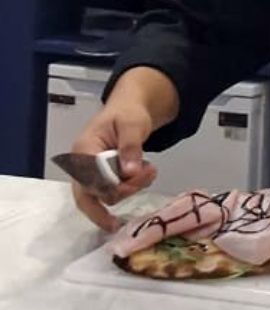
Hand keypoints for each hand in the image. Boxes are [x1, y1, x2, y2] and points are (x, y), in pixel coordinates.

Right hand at [68, 99, 157, 231]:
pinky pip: (110, 196)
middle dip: (123, 191)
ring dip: (130, 189)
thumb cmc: (127, 113)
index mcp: (84, 149)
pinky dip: (129, 190)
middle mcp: (80, 166)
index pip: (91, 178)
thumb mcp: (132, 124)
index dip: (114, 184)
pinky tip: (143, 177)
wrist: (128, 110)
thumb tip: (130, 172)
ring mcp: (88, 175)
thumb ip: (130, 146)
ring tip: (149, 170)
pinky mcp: (100, 181)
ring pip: (104, 198)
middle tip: (147, 175)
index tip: (138, 174)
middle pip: (91, 196)